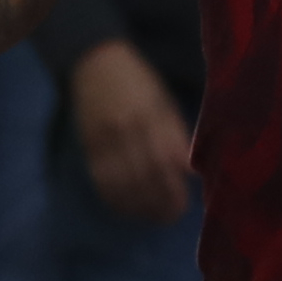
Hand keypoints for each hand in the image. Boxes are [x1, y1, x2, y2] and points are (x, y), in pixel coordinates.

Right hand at [68, 43, 194, 223]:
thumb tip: (193, 172)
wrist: (95, 63)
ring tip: (155, 217)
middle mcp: (127, 129)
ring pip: (123, 185)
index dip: (176, 187)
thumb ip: (177, 136)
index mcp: (151, 114)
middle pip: (145, 177)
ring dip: (140, 208)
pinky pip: (102, 182)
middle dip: (162, 203)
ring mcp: (104, 140)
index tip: (187, 203)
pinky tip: (130, 209)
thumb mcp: (164, 101)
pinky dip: (116, 201)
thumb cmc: (139, 82)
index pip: (165, 160)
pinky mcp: (89, 147)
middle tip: (173, 215)